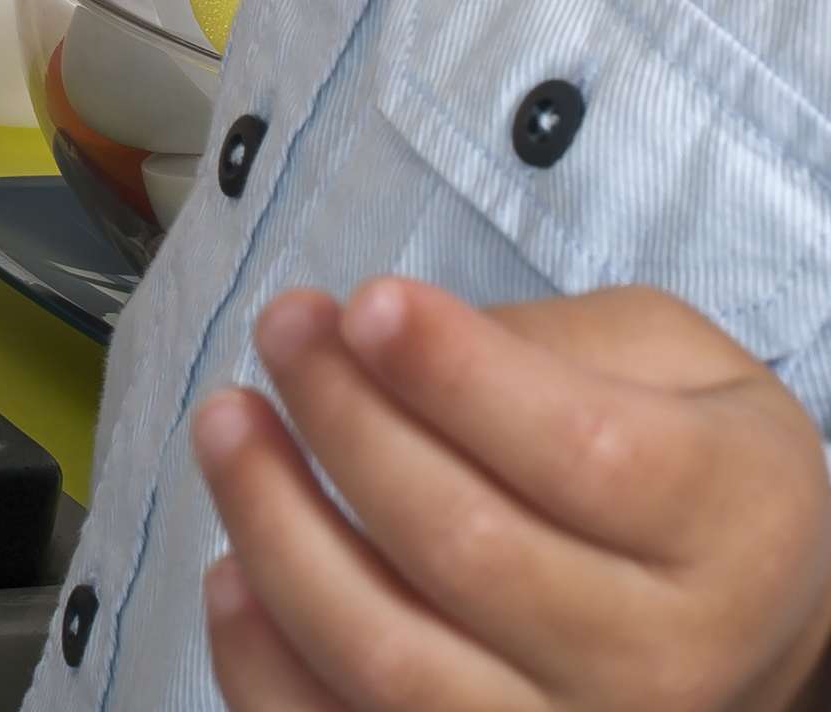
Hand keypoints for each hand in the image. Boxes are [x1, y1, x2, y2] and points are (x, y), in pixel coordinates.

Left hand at [193, 275, 830, 711]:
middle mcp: (666, 662)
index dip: (451, 372)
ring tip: (229, 426)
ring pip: (393, 664)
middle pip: (465, 548)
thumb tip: (392, 332)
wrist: (740, 617)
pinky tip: (230, 572)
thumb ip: (553, 335)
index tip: (365, 303)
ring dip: (277, 531)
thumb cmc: (679, 463)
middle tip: (284, 328)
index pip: (584, 456)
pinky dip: (263, 664)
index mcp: (725, 526)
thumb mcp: (672, 359)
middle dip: (343, 420)